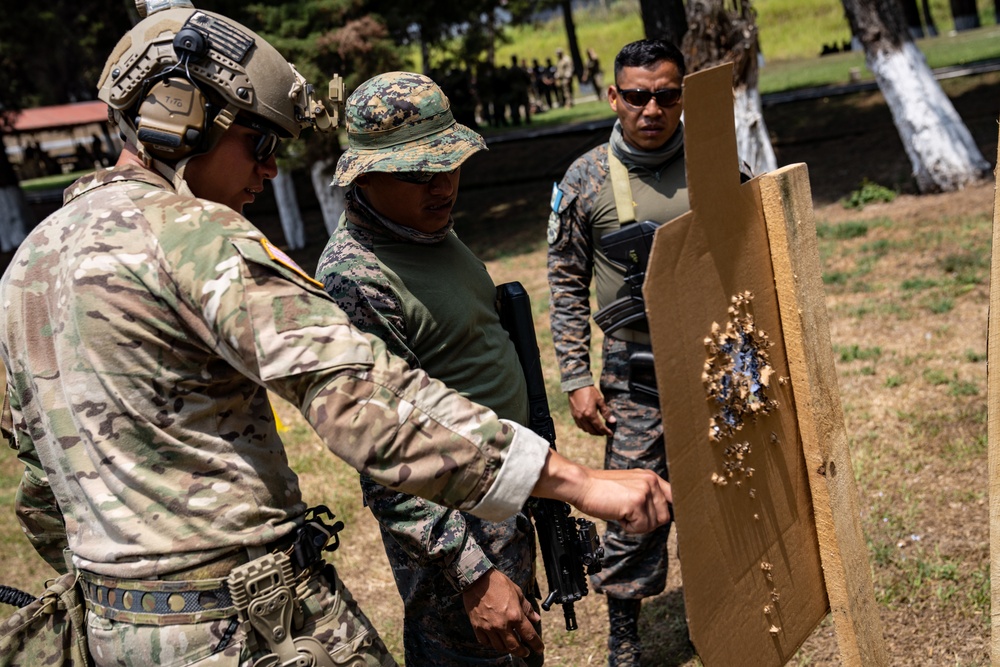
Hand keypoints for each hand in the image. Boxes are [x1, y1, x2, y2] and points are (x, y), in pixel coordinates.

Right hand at [462, 568, 543, 658]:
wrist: (477, 579)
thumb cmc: (498, 583)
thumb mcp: (517, 592)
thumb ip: (527, 608)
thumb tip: (536, 619)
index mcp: (515, 615)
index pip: (529, 635)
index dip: (536, 645)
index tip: (540, 649)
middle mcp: (502, 624)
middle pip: (514, 647)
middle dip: (522, 652)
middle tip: (525, 652)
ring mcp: (489, 627)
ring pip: (499, 647)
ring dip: (507, 649)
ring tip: (510, 646)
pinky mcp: (477, 627)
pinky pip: (485, 642)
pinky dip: (491, 643)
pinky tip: (495, 640)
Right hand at [532, 451, 671, 533]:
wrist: (583, 485)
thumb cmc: (601, 490)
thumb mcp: (630, 486)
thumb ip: (647, 495)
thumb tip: (663, 515)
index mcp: (651, 477)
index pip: (673, 498)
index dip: (666, 512)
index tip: (660, 519)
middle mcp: (652, 481)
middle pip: (664, 517)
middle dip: (646, 522)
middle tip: (627, 513)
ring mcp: (645, 491)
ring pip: (653, 524)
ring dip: (636, 524)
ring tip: (621, 511)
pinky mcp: (637, 502)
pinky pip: (641, 527)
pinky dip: (628, 527)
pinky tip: (617, 514)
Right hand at [567, 386, 614, 436]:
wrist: (576, 385)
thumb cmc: (589, 391)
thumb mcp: (600, 400)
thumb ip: (606, 412)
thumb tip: (613, 421)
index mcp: (590, 414)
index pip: (599, 427)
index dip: (606, 431)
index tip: (611, 434)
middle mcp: (583, 418)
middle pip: (592, 431)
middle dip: (600, 433)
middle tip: (605, 432)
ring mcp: (577, 417)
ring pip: (586, 430)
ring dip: (592, 431)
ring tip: (598, 429)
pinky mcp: (574, 415)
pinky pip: (580, 426)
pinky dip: (586, 428)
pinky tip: (590, 425)